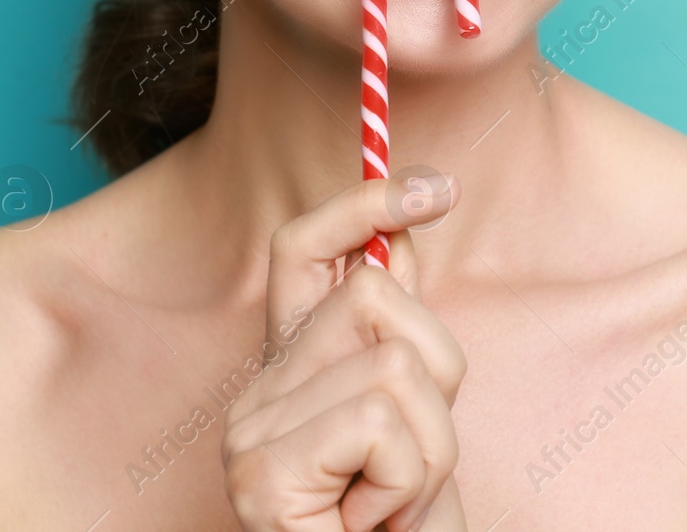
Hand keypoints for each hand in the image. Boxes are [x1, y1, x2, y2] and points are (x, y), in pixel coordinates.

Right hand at [221, 174, 466, 530]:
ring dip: (432, 443)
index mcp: (290, 368)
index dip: (362, 205)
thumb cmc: (404, 520)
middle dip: (437, 377)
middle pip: (374, 299)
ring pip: (396, 364)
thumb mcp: (418, 412)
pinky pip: (381, 419)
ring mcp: (250, 431)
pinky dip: (410, 477)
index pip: (303, 250)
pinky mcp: (260, 471)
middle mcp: (257, 391)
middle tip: (410, 459)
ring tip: (396, 498)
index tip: (433, 188)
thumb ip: (399, 330)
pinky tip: (375, 520)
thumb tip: (408, 228)